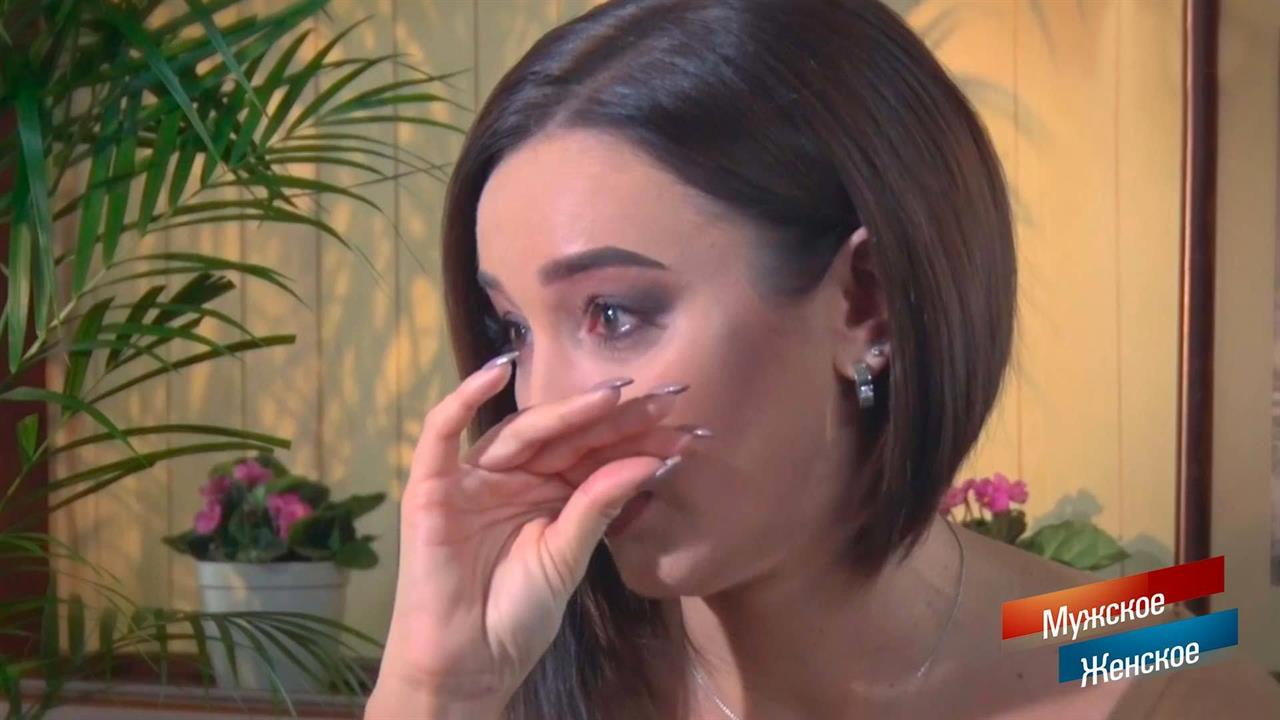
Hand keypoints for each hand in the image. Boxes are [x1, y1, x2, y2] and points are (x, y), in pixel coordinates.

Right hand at [367, 355, 699, 716]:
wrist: (467, 665)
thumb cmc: (515, 615)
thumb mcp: (568, 557)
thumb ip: (600, 506)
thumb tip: (649, 462)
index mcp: (549, 492)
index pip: (597, 454)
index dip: (639, 439)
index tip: (688, 428)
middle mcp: (514, 476)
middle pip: (568, 436)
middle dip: (617, 417)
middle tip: (667, 399)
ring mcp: (473, 478)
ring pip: (523, 431)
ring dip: (565, 410)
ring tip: (614, 394)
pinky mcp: (432, 487)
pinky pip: (441, 434)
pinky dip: (463, 399)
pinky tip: (496, 372)